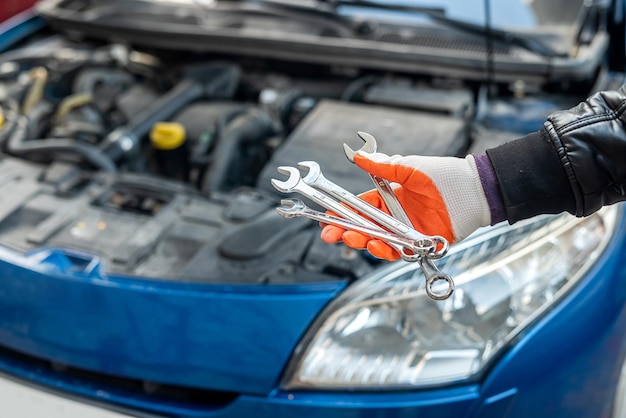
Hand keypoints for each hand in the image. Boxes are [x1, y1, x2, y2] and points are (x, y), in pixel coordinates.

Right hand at [320, 152, 491, 259]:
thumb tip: (359, 156)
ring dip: (362, 242)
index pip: (359, 208)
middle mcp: (395, 216)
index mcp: (389, 197)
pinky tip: (377, 246)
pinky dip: (386, 251)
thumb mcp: (410, 168)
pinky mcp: (420, 244)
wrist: (475, 191)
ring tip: (352, 238)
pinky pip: (399, 252)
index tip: (326, 217)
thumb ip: (383, 167)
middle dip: (345, 231)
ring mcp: (407, 232)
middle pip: (364, 227)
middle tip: (331, 234)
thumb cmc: (446, 176)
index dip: (342, 213)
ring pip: (377, 241)